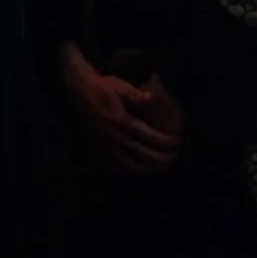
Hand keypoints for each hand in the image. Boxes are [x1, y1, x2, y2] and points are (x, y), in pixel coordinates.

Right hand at [61, 46, 180, 173]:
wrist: (79, 92)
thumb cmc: (103, 87)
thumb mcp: (120, 86)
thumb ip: (136, 94)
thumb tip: (150, 97)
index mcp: (122, 122)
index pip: (149, 137)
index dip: (165, 142)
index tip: (177, 143)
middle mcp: (115, 137)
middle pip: (142, 154)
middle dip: (160, 158)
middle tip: (174, 158)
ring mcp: (106, 145)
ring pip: (129, 164)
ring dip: (147, 168)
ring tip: (161, 168)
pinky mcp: (99, 148)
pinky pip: (114, 166)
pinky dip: (128, 171)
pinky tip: (138, 171)